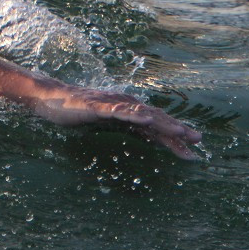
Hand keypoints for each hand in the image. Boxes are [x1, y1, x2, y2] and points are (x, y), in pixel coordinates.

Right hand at [33, 87, 202, 159]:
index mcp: (129, 110)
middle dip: (177, 131)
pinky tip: (146, 118)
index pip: (157, 125)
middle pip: (156, 119)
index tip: (193, 150)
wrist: (52, 99)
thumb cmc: (79, 112)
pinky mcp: (98, 105)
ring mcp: (113, 103)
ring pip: (142, 114)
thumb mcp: (110, 123)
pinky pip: (119, 110)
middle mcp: (125, 103)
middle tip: (196, 142)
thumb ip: (130, 128)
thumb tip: (152, 138)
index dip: (174, 137)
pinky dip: (134, 114)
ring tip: (179, 132)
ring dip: (162, 122)